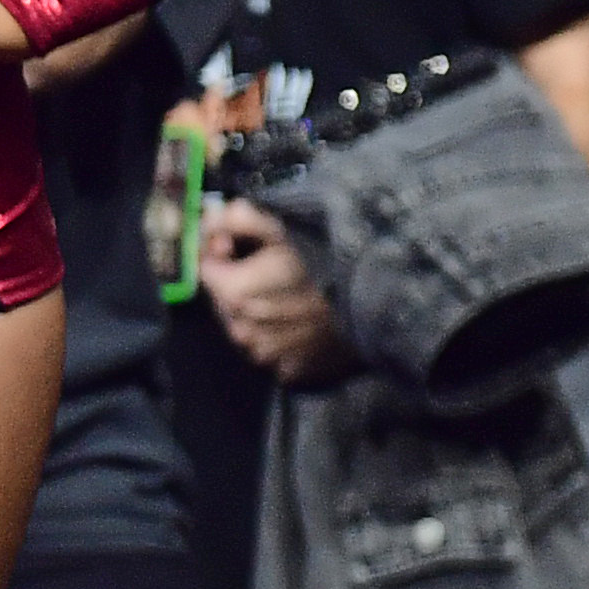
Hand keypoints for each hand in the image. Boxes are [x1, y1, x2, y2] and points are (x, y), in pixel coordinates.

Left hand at [196, 200, 357, 383]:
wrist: (384, 295)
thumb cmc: (329, 256)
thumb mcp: (280, 223)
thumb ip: (235, 218)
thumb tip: (208, 220)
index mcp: (234, 294)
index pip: (204, 272)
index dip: (217, 254)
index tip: (234, 243)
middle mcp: (245, 330)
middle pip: (225, 301)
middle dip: (237, 281)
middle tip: (267, 265)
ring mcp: (269, 354)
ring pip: (248, 328)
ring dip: (258, 310)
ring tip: (289, 291)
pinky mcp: (294, 370)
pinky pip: (275, 352)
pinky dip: (281, 336)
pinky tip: (302, 318)